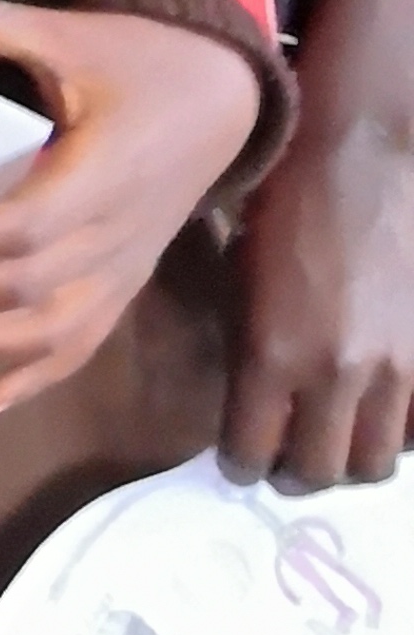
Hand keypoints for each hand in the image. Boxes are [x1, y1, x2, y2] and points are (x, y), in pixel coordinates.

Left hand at [0, 0, 254, 417]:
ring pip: (49, 330)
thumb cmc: (145, 60)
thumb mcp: (73, 36)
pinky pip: (84, 344)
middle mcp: (118, 236)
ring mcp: (125, 268)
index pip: (24, 226)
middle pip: (24, 285)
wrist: (226, 98)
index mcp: (103, 175)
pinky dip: (37, 377)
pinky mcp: (127, 282)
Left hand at [223, 0, 413, 487]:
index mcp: (270, 355)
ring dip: (346, 462)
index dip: (240, 464)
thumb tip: (252, 404)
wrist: (362, 159)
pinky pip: (412, 429)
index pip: (250, 453)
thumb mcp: (241, 280)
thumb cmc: (284, 205)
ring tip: (330, 443)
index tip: (238, 460)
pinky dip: (392, 432)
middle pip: (317, 473)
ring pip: (373, 465)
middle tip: (282, 461)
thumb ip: (249, 351)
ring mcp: (391, 370)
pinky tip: (372, 410)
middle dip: (292, 475)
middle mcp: (333, 375)